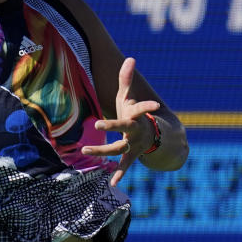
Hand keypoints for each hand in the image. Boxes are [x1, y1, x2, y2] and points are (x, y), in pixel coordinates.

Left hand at [81, 57, 159, 185]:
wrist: (151, 135)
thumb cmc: (134, 112)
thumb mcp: (129, 96)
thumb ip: (127, 79)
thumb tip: (130, 58)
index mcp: (137, 114)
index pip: (142, 108)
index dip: (148, 106)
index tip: (156, 104)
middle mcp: (137, 130)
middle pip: (125, 127)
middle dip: (113, 125)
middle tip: (97, 124)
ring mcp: (135, 144)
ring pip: (119, 148)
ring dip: (103, 150)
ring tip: (85, 151)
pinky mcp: (131, 155)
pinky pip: (126, 166)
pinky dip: (119, 174)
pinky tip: (112, 184)